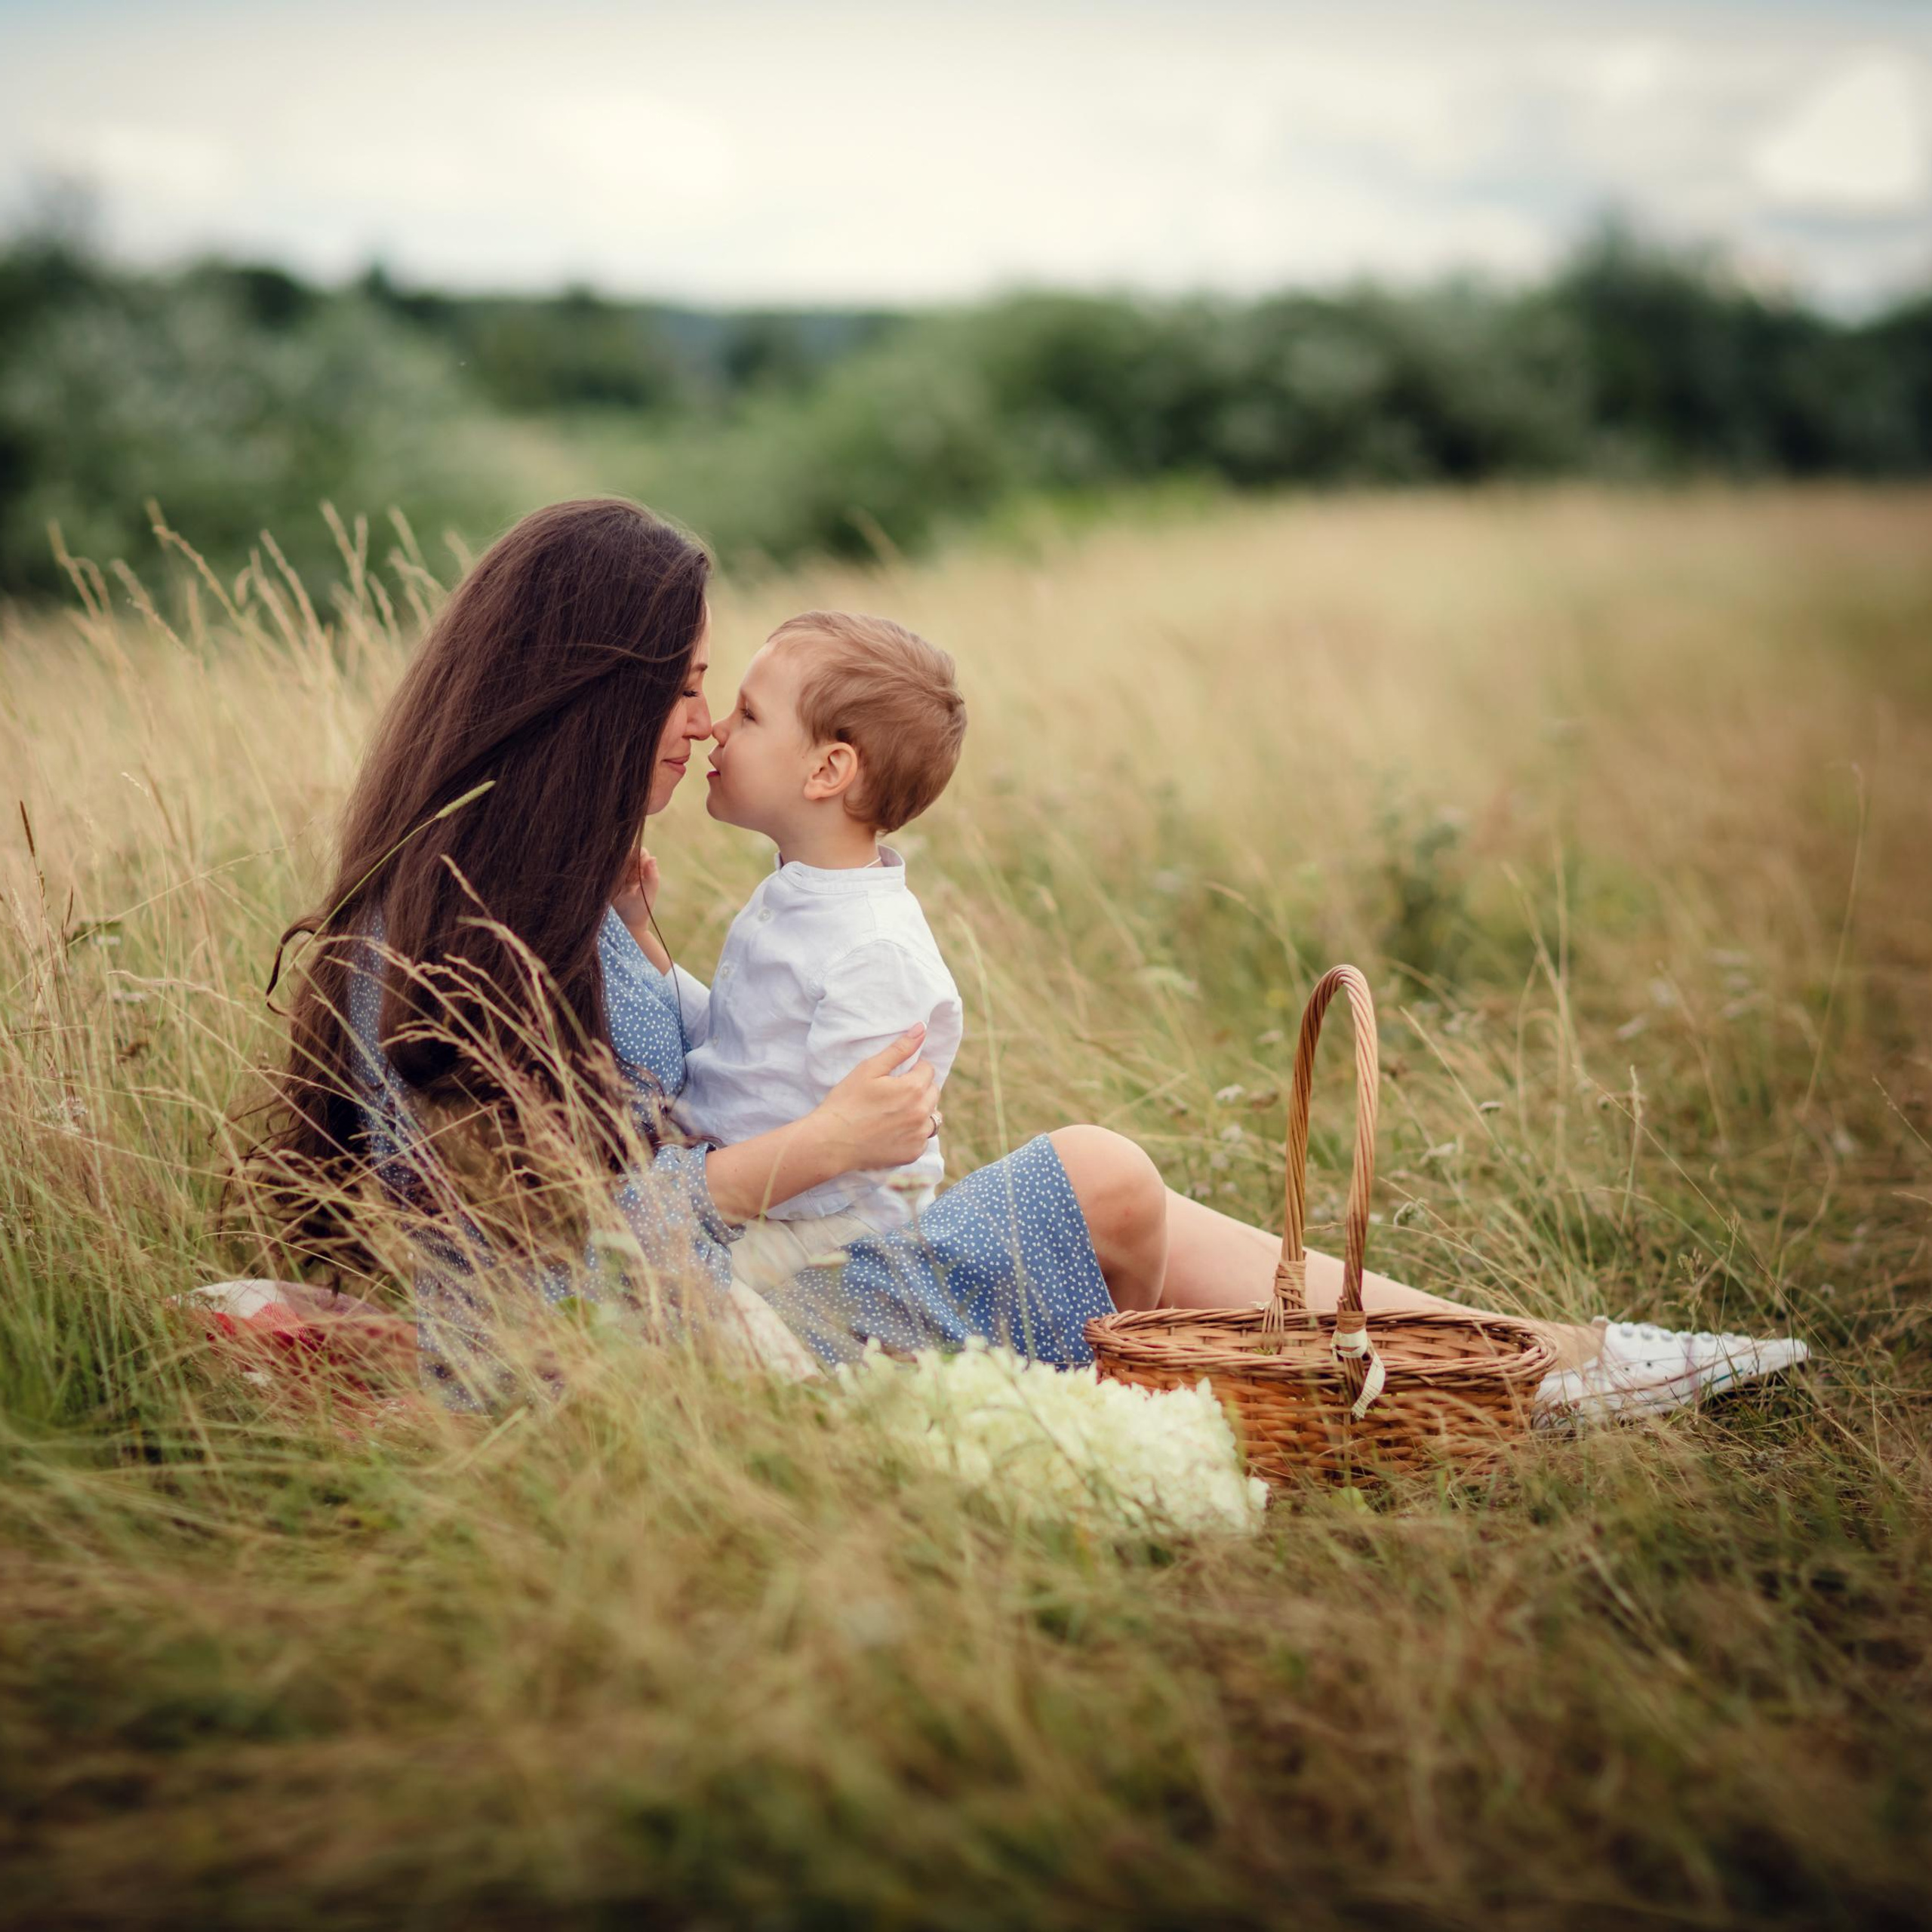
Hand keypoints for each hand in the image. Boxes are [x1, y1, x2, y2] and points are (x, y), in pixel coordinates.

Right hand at [613, 847, 660, 927]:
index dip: (637, 854)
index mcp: (642, 871)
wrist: (623, 926)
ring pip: (614, 859)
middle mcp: (629, 870)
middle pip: (626, 853)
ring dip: (613, 862)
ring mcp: (617, 874)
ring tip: (615, 877)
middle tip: (622, 871)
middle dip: (623, 856)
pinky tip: (606, 876)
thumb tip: (653, 858)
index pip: (640, 853)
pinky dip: (605, 868)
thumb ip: (651, 877)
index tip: (634, 864)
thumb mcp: (647, 895)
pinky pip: (605, 868)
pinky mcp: (605, 880)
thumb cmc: (639, 912)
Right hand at [815, 1025, 939, 1170]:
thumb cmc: (846, 1101)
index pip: (928, 1070)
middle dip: (918, 1089)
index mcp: (913, 1088)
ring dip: (920, 1111)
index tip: (894, 1077)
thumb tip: (921, 1028)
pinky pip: (922, 1138)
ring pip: (932, 1116)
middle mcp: (922, 1113)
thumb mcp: (869, 1069)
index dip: (912, 1069)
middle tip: (892, 1094)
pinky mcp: (912, 1154)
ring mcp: (918, 1136)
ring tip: (896, 1113)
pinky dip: (913, 1133)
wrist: (830, 1141)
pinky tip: (892, 1131)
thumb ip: (899, 1049)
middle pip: (933, 1092)